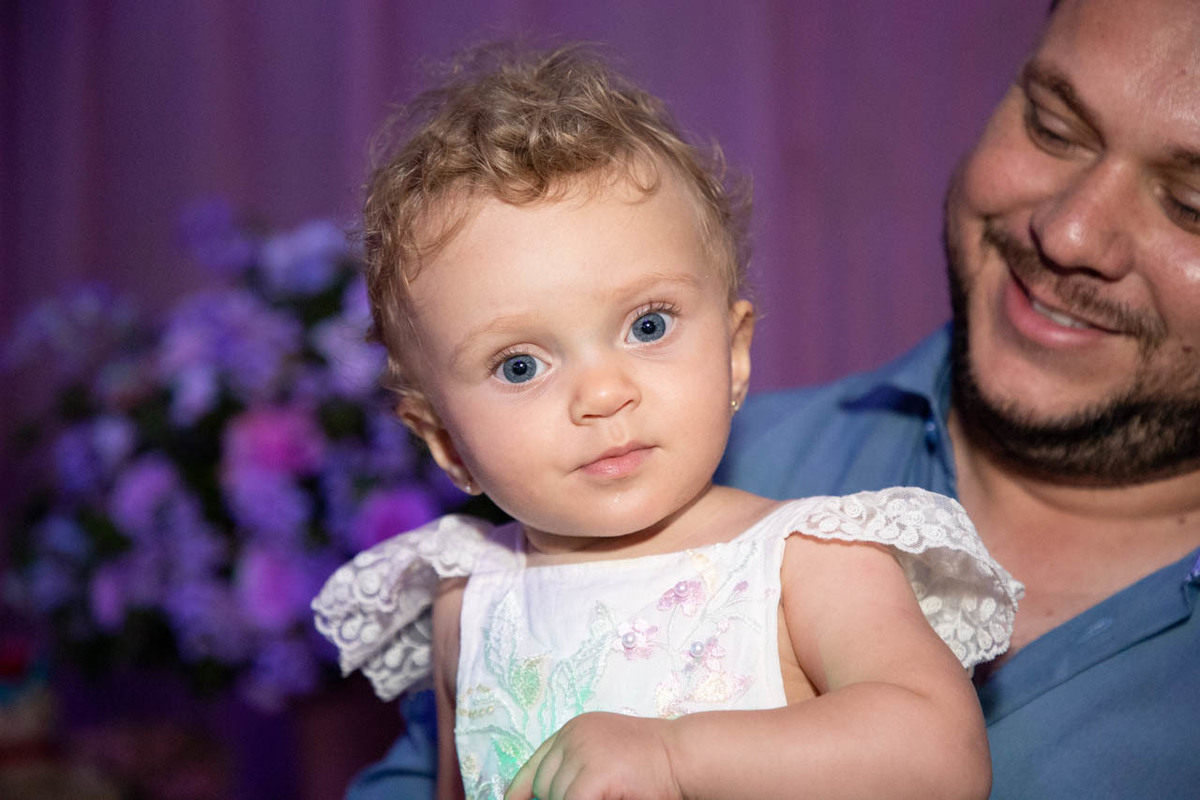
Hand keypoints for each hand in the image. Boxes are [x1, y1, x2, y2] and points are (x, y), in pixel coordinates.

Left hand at [504, 712, 682, 799]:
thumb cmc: (654, 764)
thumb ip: (576, 770)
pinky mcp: (594, 772)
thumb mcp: (607, 757)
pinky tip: (606, 798)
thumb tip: (540, 794)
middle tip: (591, 796)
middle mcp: (574, 734)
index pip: (535, 765)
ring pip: (557, 797)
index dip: (521, 791)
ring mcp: (583, 750)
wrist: (687, 756)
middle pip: (544, 785)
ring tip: (609, 792)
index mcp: (575, 729)